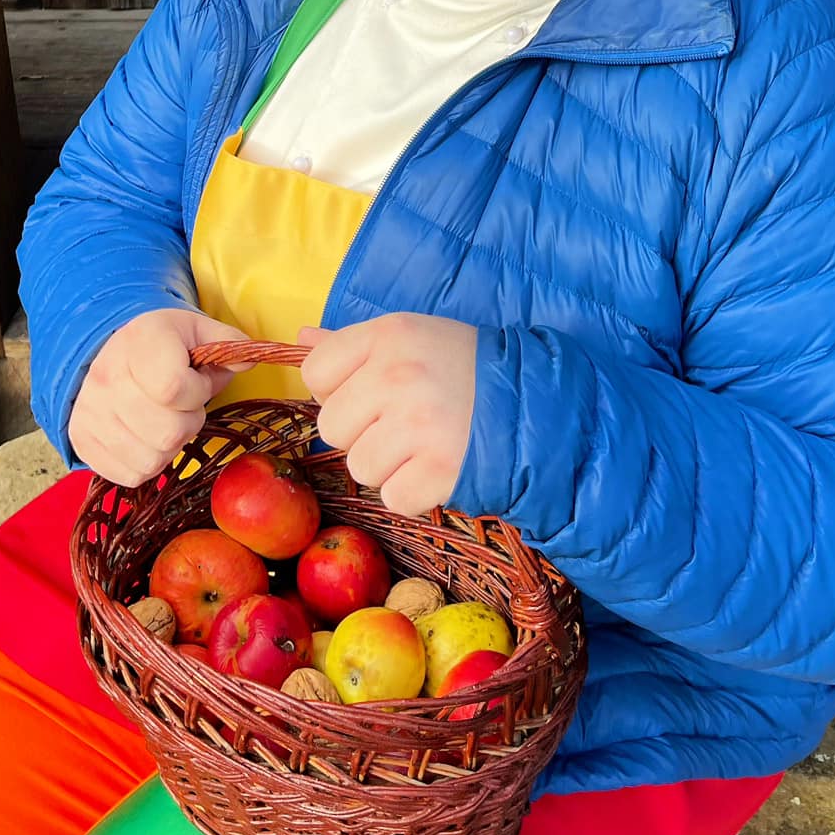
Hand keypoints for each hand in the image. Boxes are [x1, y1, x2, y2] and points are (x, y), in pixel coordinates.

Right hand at [68, 306, 248, 482]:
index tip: (196, 382)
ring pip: (151, 459)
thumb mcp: (198, 330)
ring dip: (169, 446)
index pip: (173, 388)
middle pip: (167, 432)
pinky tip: (146, 436)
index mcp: (140, 341)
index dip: (197, 393)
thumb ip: (229, 343)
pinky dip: (148, 463)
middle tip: (182, 405)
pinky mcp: (81, 440)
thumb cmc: (165, 344)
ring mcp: (89, 412)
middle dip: (188, 422)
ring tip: (164, 419)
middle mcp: (106, 376)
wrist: (111, 351)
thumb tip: (247, 361)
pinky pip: (130, 474)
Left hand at [298, 313, 477, 518]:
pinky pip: (393, 498)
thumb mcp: (409, 337)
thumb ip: (351, 343)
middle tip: (400, 423)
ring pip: (360, 468)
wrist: (534, 396)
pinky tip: (436, 467)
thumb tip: (300, 339)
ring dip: (387, 466)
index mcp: (387, 335)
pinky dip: (414, 492)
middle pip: (332, 427)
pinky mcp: (440, 469)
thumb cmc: (460, 366)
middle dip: (361, 432)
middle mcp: (398, 376)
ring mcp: (419, 424)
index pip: (316, 373)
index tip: (368, 393)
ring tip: (421, 444)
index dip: (337, 390)